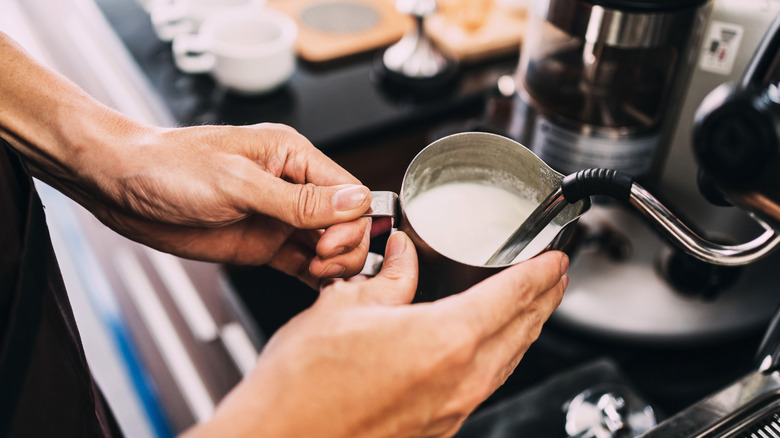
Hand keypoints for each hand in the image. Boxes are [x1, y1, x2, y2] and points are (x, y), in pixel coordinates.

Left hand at [1, 34, 371, 285]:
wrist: (122, 187)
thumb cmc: (170, 167)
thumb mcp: (238, 183)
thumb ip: (297, 199)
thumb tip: (354, 202)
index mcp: (293, 157)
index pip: (348, 191)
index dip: (350, 222)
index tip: (328, 244)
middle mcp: (292, 187)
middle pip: (346, 222)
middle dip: (345, 246)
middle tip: (321, 262)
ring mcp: (278, 219)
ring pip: (330, 245)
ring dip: (334, 264)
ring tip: (317, 274)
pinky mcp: (263, 245)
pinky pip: (303, 263)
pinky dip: (317, 277)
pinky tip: (317, 285)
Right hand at [187, 233, 569, 437]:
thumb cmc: (303, 385)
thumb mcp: (346, 306)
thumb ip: (388, 278)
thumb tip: (403, 255)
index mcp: (445, 341)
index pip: (512, 297)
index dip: (541, 273)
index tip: (557, 258)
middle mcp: (459, 382)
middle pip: (520, 332)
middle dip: (542, 301)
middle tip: (554, 279)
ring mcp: (450, 412)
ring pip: (505, 363)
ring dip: (523, 331)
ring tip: (529, 309)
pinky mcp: (434, 431)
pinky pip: (481, 386)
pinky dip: (494, 359)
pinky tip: (483, 350)